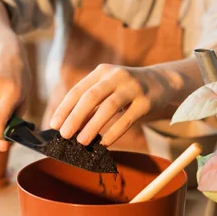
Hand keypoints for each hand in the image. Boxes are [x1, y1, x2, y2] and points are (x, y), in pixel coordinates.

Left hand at [49, 64, 180, 146]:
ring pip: (108, 108)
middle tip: (64, 135)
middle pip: (91, 97)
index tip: (54, 125)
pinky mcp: (146, 102)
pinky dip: (114, 132)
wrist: (162, 81)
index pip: (78, 90)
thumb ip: (91, 104)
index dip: (64, 108)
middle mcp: (116, 76)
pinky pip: (127, 119)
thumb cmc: (127, 89)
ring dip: (92, 126)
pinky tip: (104, 143)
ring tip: (81, 141)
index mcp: (101, 72)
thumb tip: (70, 126)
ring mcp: (133, 88)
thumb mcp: (108, 88)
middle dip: (75, 117)